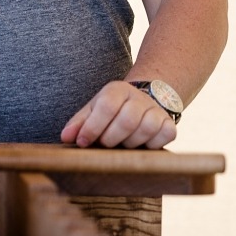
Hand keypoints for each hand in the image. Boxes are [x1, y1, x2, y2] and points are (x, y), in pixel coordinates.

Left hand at [60, 81, 175, 148]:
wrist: (142, 102)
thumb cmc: (111, 111)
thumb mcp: (92, 111)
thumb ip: (78, 124)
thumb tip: (65, 137)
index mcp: (117, 90)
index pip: (106, 106)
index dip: (92, 127)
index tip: (82, 143)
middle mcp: (139, 97)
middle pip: (127, 121)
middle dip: (111, 138)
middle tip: (104, 144)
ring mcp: (156, 110)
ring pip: (145, 130)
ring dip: (129, 143)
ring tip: (122, 143)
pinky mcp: (170, 123)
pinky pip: (163, 137)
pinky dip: (150, 145)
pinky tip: (140, 143)